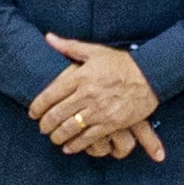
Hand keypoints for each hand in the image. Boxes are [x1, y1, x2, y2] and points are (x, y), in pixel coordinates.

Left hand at [27, 39, 169, 160]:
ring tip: (53, 138)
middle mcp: (88, 94)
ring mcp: (100, 110)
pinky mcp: (112, 123)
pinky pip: (88, 138)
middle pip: (57, 114)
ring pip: (70, 128)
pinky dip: (76, 145)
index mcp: (81, 76)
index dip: (37, 107)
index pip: (50, 94)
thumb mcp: (95, 51)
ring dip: (58, 136)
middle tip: (41, 128)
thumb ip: (69, 46)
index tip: (32, 113)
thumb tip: (48, 37)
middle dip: (45, 125)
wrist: (151, 76)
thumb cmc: (122, 62)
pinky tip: (69, 147)